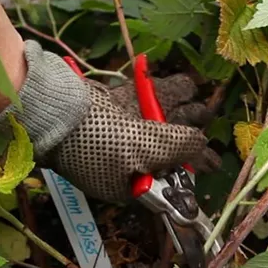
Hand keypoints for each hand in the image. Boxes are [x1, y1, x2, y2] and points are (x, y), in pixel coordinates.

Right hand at [0, 40, 220, 201]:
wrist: (54, 108)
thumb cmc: (99, 139)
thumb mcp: (145, 149)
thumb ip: (178, 148)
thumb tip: (202, 144)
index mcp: (131, 182)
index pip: (168, 178)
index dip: (191, 168)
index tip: (213, 162)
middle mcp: (127, 160)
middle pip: (166, 148)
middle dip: (190, 137)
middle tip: (210, 127)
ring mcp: (119, 134)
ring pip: (158, 121)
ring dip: (182, 111)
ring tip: (203, 105)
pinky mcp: (112, 110)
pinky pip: (143, 100)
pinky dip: (162, 91)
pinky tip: (184, 84)